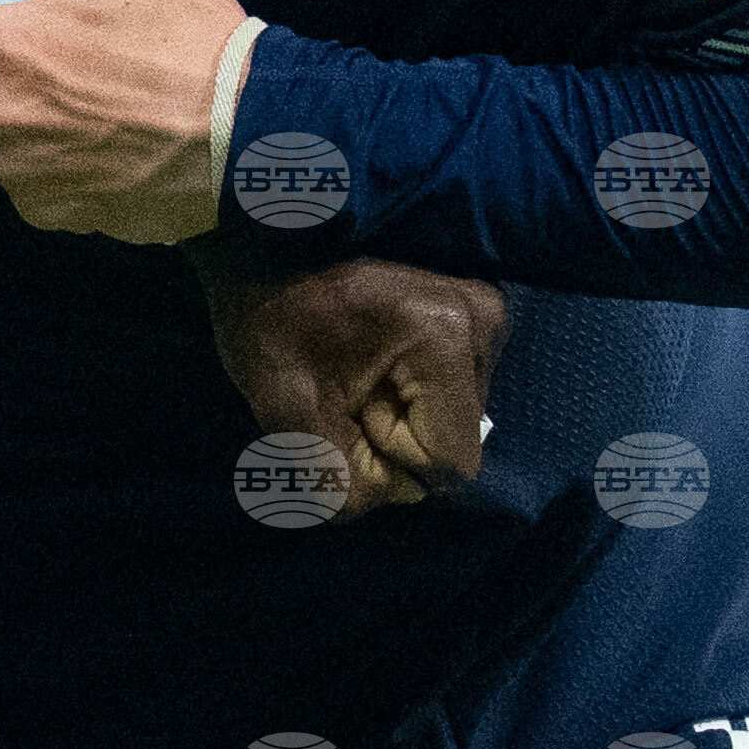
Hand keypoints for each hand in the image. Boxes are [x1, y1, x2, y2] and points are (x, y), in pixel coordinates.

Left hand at [192, 246, 503, 516]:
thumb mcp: (285, 409)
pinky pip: (453, 391)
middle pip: (454, 440)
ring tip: (356, 370)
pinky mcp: (477, 313)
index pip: (448, 462)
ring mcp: (486, 312)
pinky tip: (376, 361)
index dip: (391, 459)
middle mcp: (483, 321)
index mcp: (443, 337)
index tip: (348, 411)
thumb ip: (334, 476)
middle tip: (346, 390)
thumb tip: (379, 502)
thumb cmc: (270, 321)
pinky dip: (412, 394)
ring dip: (403, 417)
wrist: (262, 245)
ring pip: (453, 418)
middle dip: (396, 437)